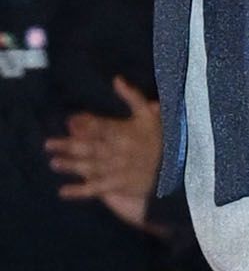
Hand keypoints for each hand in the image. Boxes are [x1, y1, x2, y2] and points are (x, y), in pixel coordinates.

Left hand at [48, 75, 162, 229]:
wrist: (179, 169)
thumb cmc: (163, 139)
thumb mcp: (151, 114)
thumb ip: (133, 97)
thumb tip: (116, 79)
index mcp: (125, 132)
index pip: (100, 126)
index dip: (84, 124)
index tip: (69, 121)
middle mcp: (118, 151)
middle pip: (89, 148)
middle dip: (68, 146)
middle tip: (48, 145)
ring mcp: (117, 169)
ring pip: (90, 167)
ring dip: (71, 166)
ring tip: (54, 163)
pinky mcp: (119, 185)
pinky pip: (97, 188)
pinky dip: (80, 191)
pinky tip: (64, 191)